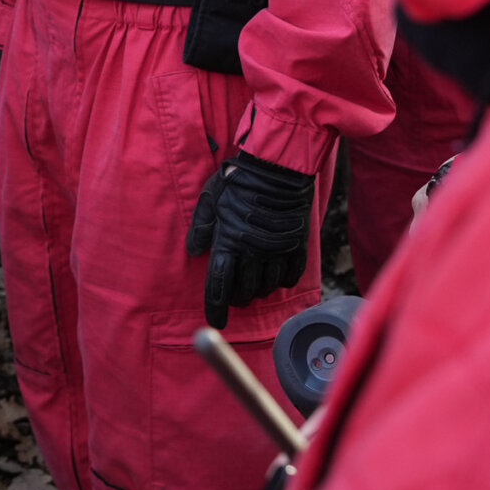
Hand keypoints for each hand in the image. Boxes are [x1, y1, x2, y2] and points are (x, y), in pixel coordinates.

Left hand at [184, 152, 315, 329]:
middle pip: (244, 291)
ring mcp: (276, 250)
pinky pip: (291, 275)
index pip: (219, 285)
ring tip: (254, 286)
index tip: (216, 321)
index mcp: (228, 242)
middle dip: (237, 298)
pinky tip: (276, 277)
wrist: (277, 167)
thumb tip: (193, 251)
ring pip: (268, 287)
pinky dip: (283, 281)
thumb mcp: (210, 199)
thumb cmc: (238, 180)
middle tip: (234, 295)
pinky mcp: (296, 245)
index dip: (216, 307)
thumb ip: (201, 227)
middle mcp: (253, 251)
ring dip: (259, 291)